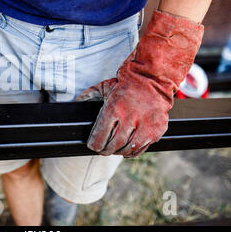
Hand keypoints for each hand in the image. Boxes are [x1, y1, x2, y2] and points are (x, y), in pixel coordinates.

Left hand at [76, 10, 203, 157]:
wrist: (152, 79)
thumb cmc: (126, 84)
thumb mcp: (104, 86)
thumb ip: (88, 95)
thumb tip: (74, 102)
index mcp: (113, 109)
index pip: (100, 136)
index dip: (94, 144)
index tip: (92, 145)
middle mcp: (129, 119)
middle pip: (113, 145)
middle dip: (105, 150)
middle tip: (102, 149)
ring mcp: (144, 127)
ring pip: (127, 149)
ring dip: (118, 151)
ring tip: (114, 149)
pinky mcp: (156, 131)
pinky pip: (141, 148)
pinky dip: (132, 152)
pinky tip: (127, 149)